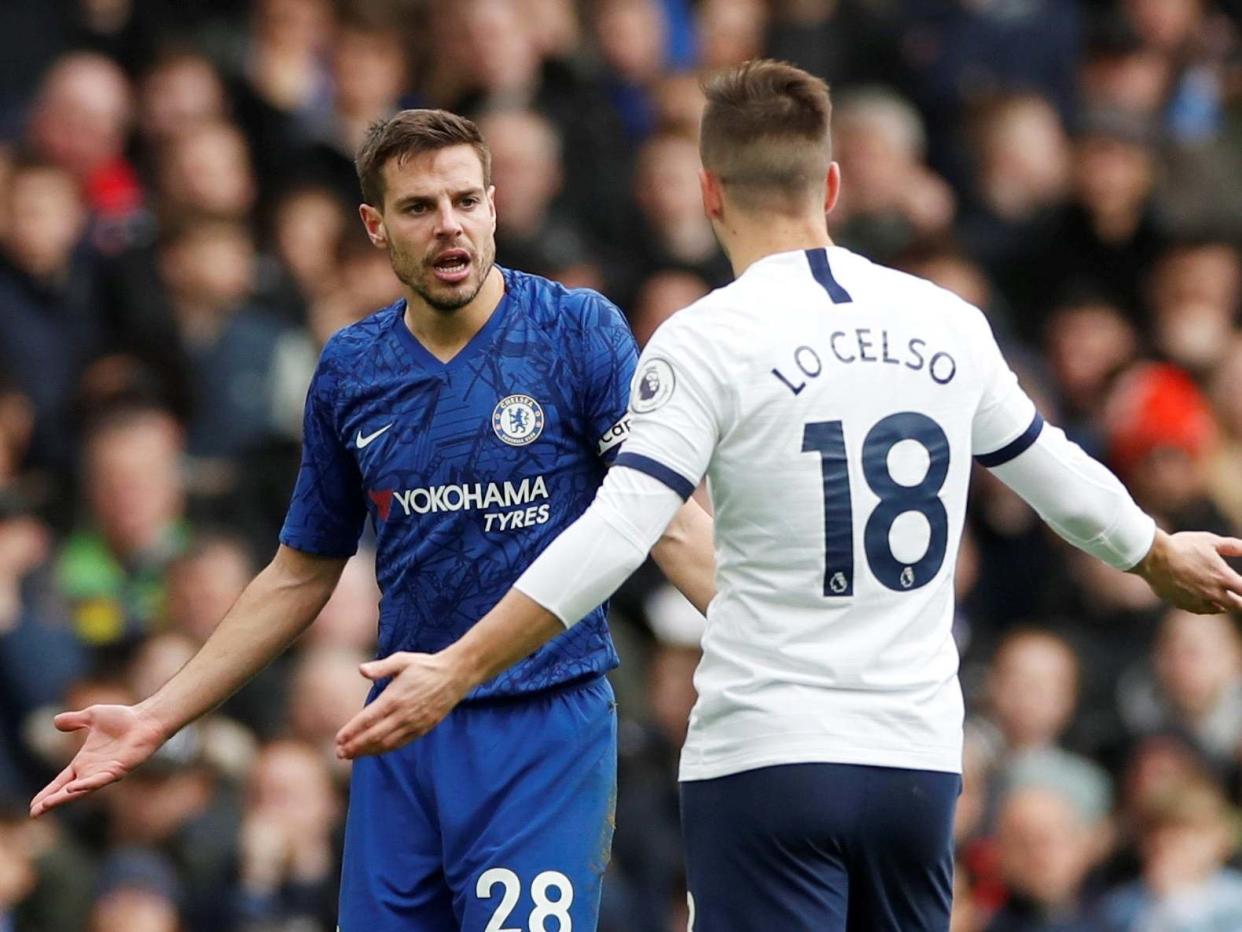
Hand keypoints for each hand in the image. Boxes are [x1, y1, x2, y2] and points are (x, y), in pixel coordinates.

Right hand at [28, 705, 165, 816]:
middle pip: (68, 790)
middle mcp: (93, 770)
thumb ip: (74, 720)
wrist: (146, 718)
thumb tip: (56, 721)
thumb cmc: (123, 718)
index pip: (61, 781)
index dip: (48, 792)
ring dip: (64, 797)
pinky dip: (87, 784)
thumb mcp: (91, 716)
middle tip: (35, 813)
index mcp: (84, 761)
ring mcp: (105, 772)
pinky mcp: (118, 769)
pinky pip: (100, 780)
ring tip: (47, 805)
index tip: (33, 806)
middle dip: (52, 801)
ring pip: (82, 789)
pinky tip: (74, 787)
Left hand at [334, 651, 472, 758]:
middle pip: (375, 735)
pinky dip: (386, 749)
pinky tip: (375, 751)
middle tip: (340, 753)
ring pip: (387, 743)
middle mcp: (404, 714)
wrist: (455, 675)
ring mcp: (415, 724)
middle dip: (356, 746)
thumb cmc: (426, 666)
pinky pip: (401, 743)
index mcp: (395, 697)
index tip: (338, 738)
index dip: (352, 730)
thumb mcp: (402, 660)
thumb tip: (361, 670)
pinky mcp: (424, 728)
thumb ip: (381, 667)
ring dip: (368, 751)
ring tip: (352, 755)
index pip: (368, 719)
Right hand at [1132, 530, 1241, 613]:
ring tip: (1224, 601)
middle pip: (1236, 605)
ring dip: (1223, 605)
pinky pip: (1199, 609)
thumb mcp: (1209, 541)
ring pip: (1217, 609)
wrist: (1153, 558)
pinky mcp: (1182, 604)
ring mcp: (1197, 601)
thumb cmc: (1182, 546)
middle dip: (1240, 602)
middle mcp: (1213, 593)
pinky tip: (1204, 601)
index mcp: (1222, 577)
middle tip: (1240, 598)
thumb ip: (1231, 546)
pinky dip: (1205, 606)